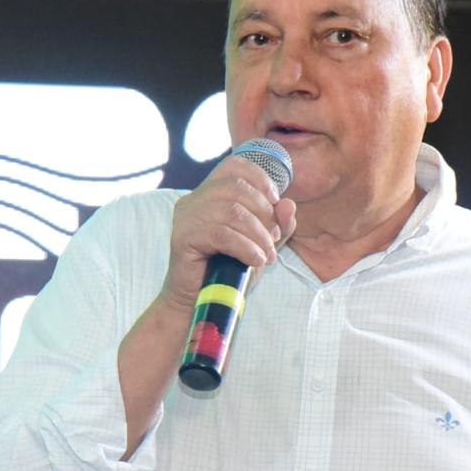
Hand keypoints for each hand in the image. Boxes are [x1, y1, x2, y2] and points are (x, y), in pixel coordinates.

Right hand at [161, 153, 295, 313]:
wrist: (198, 304)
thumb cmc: (228, 273)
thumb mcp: (260, 245)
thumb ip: (276, 225)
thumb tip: (289, 204)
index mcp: (209, 194)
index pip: (234, 166)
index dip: (260, 178)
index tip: (275, 202)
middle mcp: (194, 200)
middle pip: (237, 187)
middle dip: (264, 213)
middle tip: (273, 239)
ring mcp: (186, 217)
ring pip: (232, 211)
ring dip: (258, 234)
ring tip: (266, 255)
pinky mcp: (182, 237)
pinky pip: (221, 234)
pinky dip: (246, 247)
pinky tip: (256, 261)